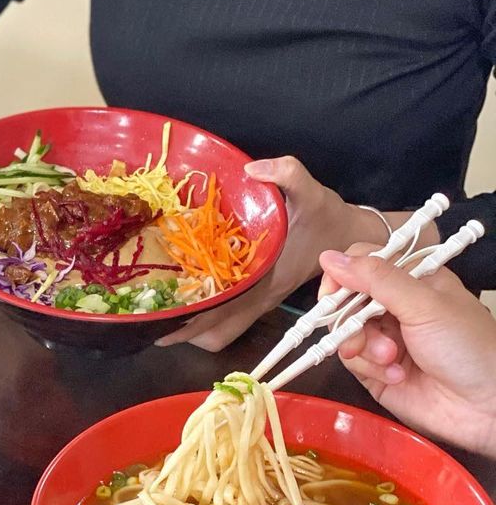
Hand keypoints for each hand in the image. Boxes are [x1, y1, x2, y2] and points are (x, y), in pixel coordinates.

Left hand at [156, 157, 386, 351]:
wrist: (354, 238)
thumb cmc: (328, 219)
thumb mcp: (311, 190)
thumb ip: (286, 174)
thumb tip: (252, 170)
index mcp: (265, 282)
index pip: (223, 314)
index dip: (190, 323)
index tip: (160, 322)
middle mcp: (259, 300)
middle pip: (214, 334)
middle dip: (181, 332)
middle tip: (150, 317)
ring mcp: (258, 304)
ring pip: (220, 334)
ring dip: (192, 330)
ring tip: (162, 312)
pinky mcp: (259, 300)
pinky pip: (227, 323)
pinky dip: (206, 322)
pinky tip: (188, 302)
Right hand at [320, 248, 495, 456]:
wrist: (483, 407)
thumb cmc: (468, 349)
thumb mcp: (424, 304)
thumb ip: (377, 279)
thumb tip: (330, 258)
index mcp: (413, 280)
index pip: (363, 262)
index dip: (344, 275)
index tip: (334, 293)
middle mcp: (395, 306)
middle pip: (347, 298)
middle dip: (352, 318)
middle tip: (361, 332)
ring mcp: (383, 338)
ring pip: (344, 331)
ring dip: (364, 346)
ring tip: (390, 359)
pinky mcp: (373, 369)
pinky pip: (351, 360)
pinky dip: (368, 367)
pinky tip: (395, 375)